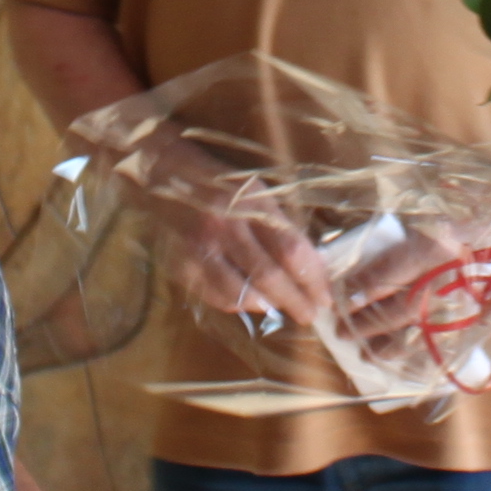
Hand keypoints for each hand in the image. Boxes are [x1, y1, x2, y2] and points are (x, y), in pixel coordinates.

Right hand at [143, 174, 345, 333]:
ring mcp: (200, 249)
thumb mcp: (257, 191)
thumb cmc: (221, 182)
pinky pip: (215, 296)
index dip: (312, 278)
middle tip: (310, 316)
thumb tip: (311, 264)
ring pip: (241, 293)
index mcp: (250, 203)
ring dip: (267, 306)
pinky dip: (237, 304)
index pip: (290, 249)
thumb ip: (281, 224)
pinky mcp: (182, 264)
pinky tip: (249, 301)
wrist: (164, 175)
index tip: (325, 296)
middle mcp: (225, 227)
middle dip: (295, 301)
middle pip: (269, 276)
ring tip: (281, 308)